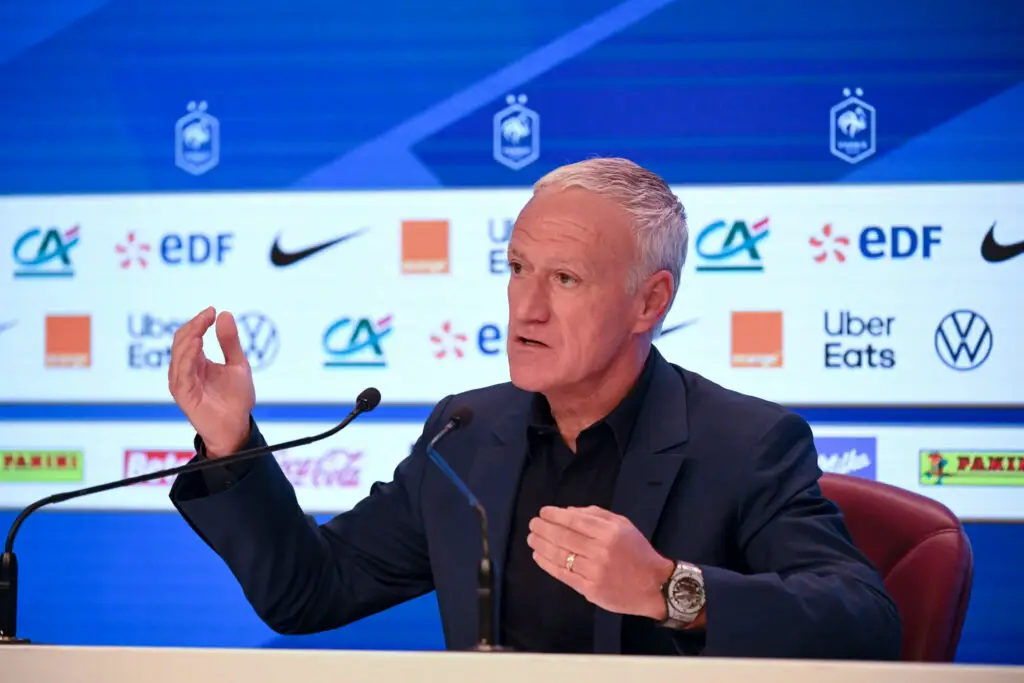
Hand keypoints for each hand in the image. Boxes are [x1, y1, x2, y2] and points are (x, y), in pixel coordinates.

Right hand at [168, 307, 254, 457]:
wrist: (237, 426)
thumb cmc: (236, 398)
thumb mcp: (237, 364)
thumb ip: (230, 342)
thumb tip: (224, 314)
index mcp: (196, 361)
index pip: (190, 335)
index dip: (199, 322)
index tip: (212, 310)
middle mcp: (185, 370)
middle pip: (181, 341)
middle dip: (194, 326)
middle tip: (208, 315)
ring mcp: (182, 382)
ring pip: (179, 354)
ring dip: (189, 338)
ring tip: (201, 326)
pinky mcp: (183, 394)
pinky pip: (182, 372)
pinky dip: (187, 356)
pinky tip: (196, 344)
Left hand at [528, 505, 673, 619]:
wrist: (654, 585)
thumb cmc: (638, 551)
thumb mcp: (623, 525)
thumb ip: (596, 515)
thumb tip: (568, 512)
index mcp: (609, 532)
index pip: (574, 520)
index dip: (554, 515)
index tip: (542, 512)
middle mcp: (601, 550)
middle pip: (563, 537)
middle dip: (543, 529)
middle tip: (532, 524)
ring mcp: (594, 571)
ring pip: (560, 556)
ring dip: (541, 546)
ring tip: (532, 539)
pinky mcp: (590, 589)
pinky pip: (563, 575)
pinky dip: (547, 565)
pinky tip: (538, 557)